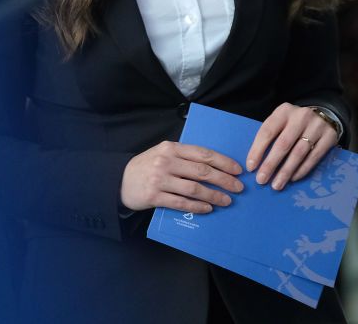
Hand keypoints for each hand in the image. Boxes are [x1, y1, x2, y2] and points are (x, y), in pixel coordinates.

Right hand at [120, 141, 243, 213]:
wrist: (119, 180)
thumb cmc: (147, 166)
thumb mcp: (163, 153)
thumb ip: (184, 156)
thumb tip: (214, 166)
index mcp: (170, 148)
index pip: (203, 154)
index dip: (223, 162)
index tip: (238, 170)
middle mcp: (165, 161)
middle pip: (202, 171)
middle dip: (224, 180)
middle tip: (238, 188)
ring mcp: (159, 179)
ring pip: (194, 189)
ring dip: (214, 196)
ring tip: (227, 201)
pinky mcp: (154, 196)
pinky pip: (181, 203)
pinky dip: (197, 207)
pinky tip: (208, 209)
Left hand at [245, 103, 339, 189]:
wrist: (323, 117)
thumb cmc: (294, 123)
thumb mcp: (281, 122)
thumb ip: (270, 136)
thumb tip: (255, 162)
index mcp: (283, 111)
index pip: (267, 132)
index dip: (257, 150)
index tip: (251, 167)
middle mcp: (301, 116)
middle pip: (283, 144)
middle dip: (270, 164)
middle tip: (261, 180)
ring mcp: (317, 126)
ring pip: (299, 153)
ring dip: (286, 171)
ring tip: (276, 184)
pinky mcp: (330, 137)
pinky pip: (314, 157)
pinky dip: (302, 170)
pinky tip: (293, 178)